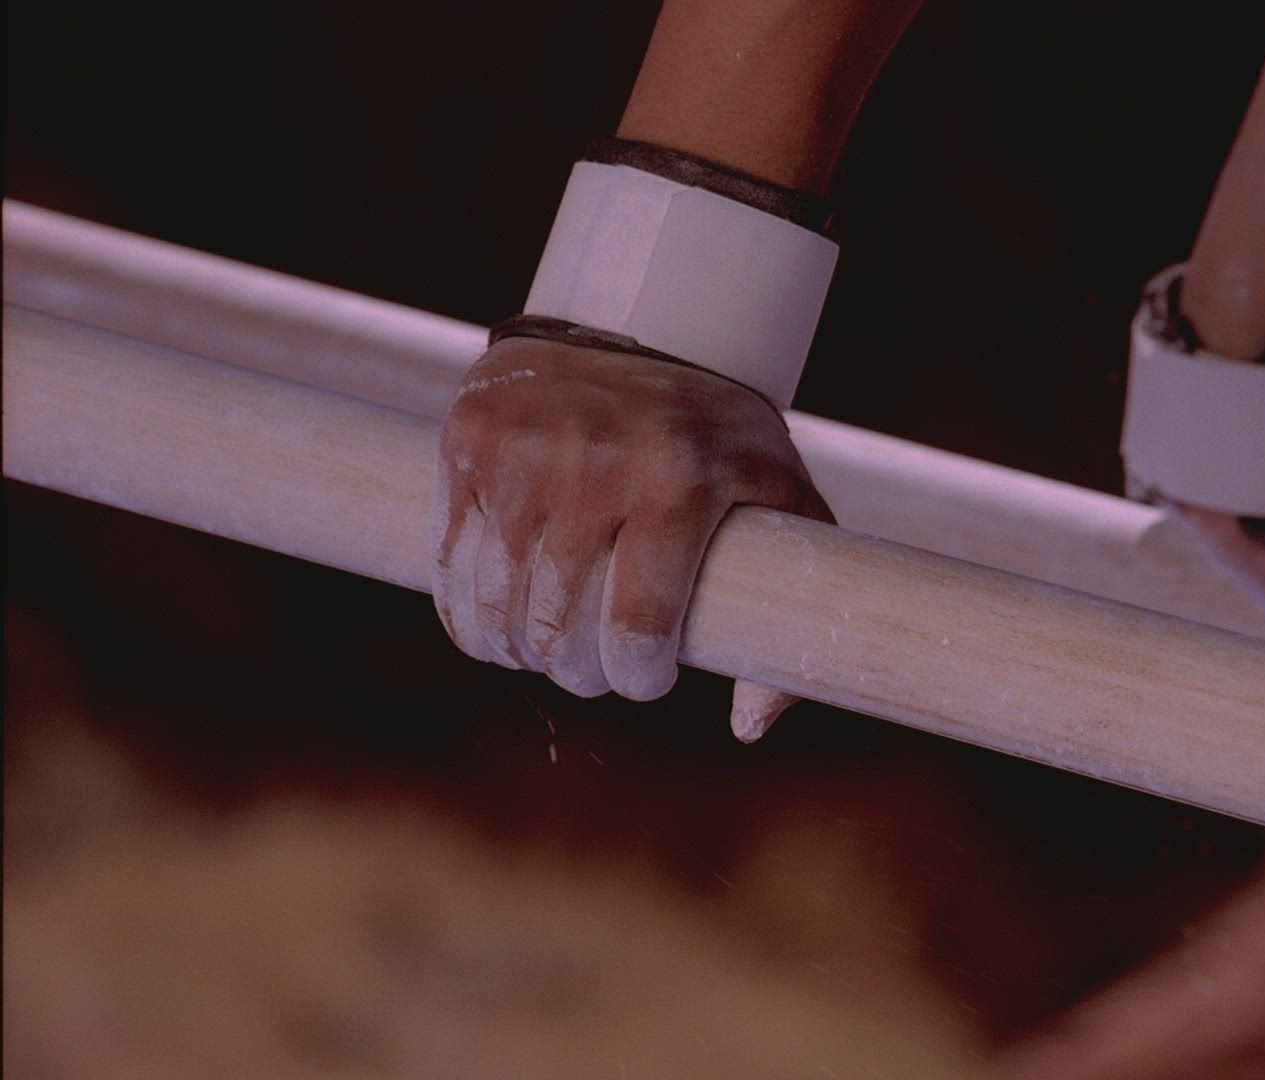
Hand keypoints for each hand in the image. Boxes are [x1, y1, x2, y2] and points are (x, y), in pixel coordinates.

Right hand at [432, 335, 830, 736]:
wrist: (647, 316)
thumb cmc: (722, 430)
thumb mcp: (785, 497)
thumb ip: (798, 604)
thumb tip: (749, 727)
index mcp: (678, 484)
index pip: (638, 630)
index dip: (637, 678)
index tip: (644, 679)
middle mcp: (594, 466)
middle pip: (560, 630)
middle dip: (577, 672)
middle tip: (593, 671)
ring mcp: (522, 452)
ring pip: (495, 606)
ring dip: (514, 651)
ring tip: (540, 653)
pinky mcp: (469, 439)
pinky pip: (450, 562)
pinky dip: (465, 612)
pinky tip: (491, 624)